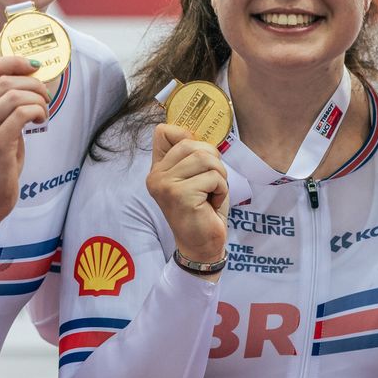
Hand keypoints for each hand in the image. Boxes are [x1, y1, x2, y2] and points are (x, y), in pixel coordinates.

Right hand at [0, 56, 49, 241]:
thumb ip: (3, 107)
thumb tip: (32, 82)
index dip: (12, 61)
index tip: (33, 66)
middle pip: (5, 81)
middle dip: (33, 84)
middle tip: (46, 97)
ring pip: (15, 96)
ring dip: (38, 100)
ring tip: (44, 112)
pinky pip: (21, 115)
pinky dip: (37, 112)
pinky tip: (41, 121)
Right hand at [146, 123, 229, 264]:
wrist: (202, 246)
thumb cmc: (203, 210)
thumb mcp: (195, 177)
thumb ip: (192, 156)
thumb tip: (202, 132)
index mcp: (158, 169)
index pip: (164, 131)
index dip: (187, 137)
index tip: (200, 159)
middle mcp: (156, 175)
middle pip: (192, 143)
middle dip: (213, 160)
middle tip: (211, 182)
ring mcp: (166, 185)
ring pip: (205, 158)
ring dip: (219, 176)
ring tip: (212, 193)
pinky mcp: (180, 195)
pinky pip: (213, 177)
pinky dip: (221, 190)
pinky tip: (211, 204)